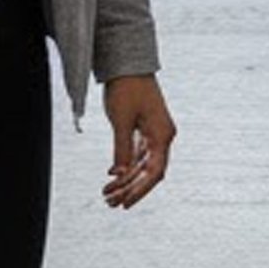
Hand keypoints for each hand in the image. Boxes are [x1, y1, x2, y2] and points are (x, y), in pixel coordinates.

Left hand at [101, 75, 176, 209]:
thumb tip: (119, 175)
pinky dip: (125, 165)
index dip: (140, 191)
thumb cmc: (127, 88)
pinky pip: (136, 153)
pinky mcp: (144, 127)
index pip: (154, 173)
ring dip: (125, 180)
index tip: (125, 204)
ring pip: (141, 164)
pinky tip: (112, 176)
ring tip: (106, 194)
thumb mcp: (122, 120)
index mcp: (162, 135)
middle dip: (129, 189)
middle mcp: (162, 136)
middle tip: (109, 203)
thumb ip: (122, 149)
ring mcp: (153, 132)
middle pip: (148, 172)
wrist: (128, 63)